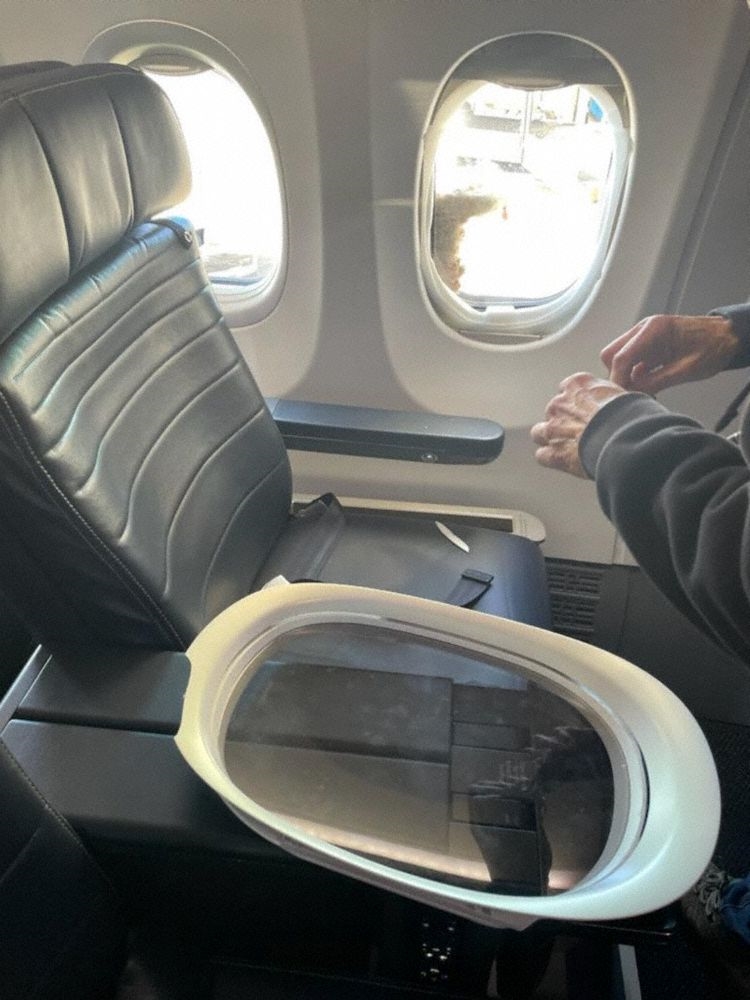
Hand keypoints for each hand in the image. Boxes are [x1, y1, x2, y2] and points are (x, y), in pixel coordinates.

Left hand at [531, 373, 626, 477]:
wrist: (626, 436)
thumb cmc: (632, 414)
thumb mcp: (625, 394)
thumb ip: (611, 396)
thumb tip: (620, 403)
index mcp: (577, 384)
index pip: (567, 388)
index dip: (577, 401)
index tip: (587, 410)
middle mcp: (560, 403)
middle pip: (554, 410)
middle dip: (565, 421)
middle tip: (584, 432)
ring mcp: (553, 428)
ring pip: (539, 432)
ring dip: (551, 438)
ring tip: (569, 447)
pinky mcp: (553, 452)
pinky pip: (542, 455)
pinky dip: (551, 459)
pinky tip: (564, 462)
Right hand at [601, 314, 738, 392]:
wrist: (728, 337)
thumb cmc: (714, 347)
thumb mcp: (687, 369)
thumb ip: (657, 380)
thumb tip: (633, 390)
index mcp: (654, 329)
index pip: (621, 356)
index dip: (617, 379)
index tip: (618, 397)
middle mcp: (644, 329)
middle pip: (612, 355)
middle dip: (618, 376)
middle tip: (630, 394)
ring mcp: (645, 337)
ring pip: (619, 359)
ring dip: (626, 376)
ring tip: (642, 391)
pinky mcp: (649, 346)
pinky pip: (631, 361)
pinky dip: (634, 375)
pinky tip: (647, 385)